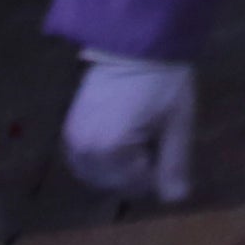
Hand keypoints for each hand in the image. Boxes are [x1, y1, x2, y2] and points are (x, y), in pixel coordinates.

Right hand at [62, 52, 198, 204]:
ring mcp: (72, 140)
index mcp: (111, 149)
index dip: (158, 168)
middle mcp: (84, 149)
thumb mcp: (177, 123)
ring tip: (137, 133)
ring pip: (98, 175)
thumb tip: (176, 201)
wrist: (134, 43)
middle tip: (152, 133)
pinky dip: (102, 160)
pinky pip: (84, 161)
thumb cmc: (163, 81)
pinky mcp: (67, 130)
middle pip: (115, 183)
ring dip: (118, 166)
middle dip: (137, 168)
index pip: (137, 184)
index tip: (165, 137)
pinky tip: (119, 138)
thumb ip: (174, 164)